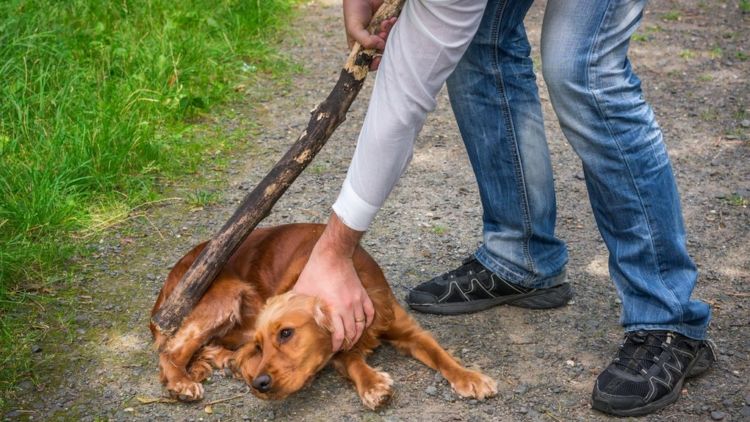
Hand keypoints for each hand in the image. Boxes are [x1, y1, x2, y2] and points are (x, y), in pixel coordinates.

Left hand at [293, 214, 374, 351]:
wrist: (332, 255)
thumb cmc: (315, 271)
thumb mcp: (301, 289)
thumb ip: (295, 303)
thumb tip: (283, 314)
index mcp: (333, 308)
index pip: (340, 335)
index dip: (337, 345)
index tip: (333, 349)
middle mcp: (348, 307)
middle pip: (353, 333)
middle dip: (348, 343)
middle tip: (342, 347)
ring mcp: (357, 301)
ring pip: (362, 324)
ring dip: (357, 334)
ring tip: (352, 340)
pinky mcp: (362, 294)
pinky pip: (369, 312)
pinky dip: (367, 321)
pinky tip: (362, 325)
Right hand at [343, 0, 396, 69]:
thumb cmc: (354, 11)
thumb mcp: (354, 28)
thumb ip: (365, 41)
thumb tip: (380, 46)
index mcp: (359, 46)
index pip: (367, 61)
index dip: (373, 63)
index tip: (378, 58)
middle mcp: (370, 41)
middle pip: (381, 52)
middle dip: (383, 44)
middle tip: (381, 34)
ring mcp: (379, 33)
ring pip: (388, 41)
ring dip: (388, 33)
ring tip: (385, 23)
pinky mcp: (386, 25)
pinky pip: (394, 30)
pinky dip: (393, 26)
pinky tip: (391, 19)